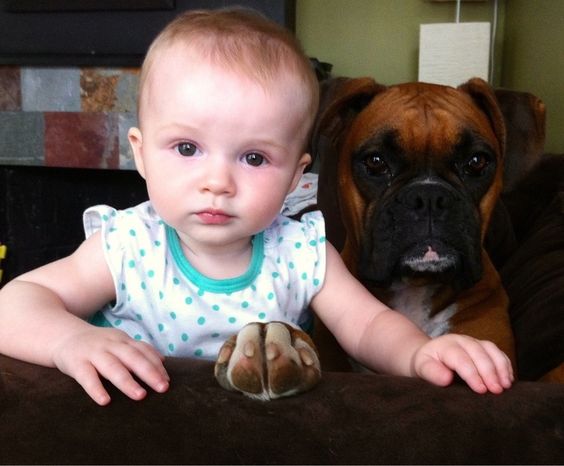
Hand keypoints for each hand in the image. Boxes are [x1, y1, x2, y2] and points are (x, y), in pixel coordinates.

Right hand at [51, 326, 169, 404]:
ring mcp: (92, 353)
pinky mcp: (75, 363)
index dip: (156, 365)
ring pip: (112, 366)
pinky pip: (86, 377)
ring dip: (127, 381)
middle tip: (163, 388)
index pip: (143, 350)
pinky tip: (105, 401)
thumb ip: (138, 350)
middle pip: (132, 357)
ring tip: (141, 396)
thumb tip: (162, 361)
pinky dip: (96, 389)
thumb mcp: (118, 343)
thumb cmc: (96, 346)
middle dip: (149, 372)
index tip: (168, 380)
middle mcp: (110, 344)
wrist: (62, 337)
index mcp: (122, 340)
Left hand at [411, 334, 513, 393]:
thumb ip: (432, 373)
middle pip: (479, 353)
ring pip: (491, 350)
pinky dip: (505, 365)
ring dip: (501, 367)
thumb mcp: (422, 369)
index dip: (472, 374)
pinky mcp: (483, 347)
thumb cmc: (427, 365)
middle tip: (496, 391)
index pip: (461, 359)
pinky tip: (509, 380)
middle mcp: (461, 340)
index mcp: (445, 346)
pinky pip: (498, 353)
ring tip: (506, 386)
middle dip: (490, 372)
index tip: (481, 390)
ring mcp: (474, 342)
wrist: (429, 356)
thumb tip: (446, 379)